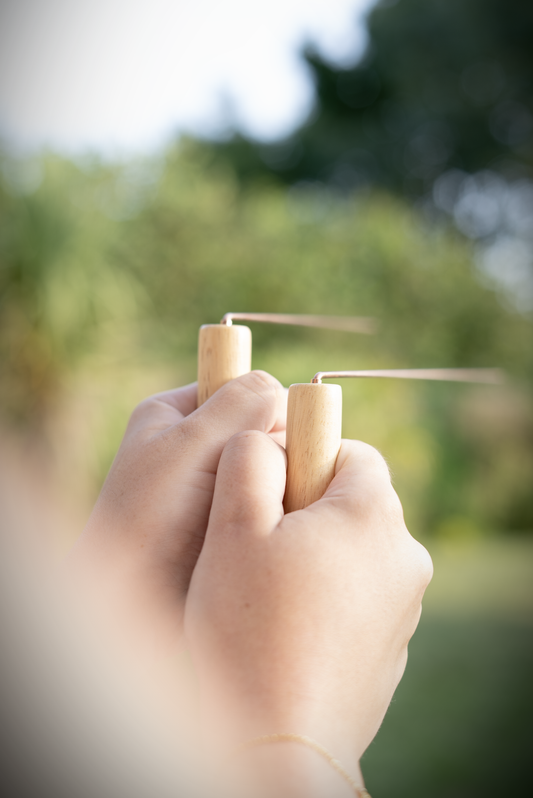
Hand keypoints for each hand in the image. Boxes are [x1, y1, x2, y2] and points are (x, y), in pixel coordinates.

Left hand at [67, 372, 286, 656]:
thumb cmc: (149, 517)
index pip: (240, 390)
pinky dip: (277, 513)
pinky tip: (280, 529)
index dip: (266, 409)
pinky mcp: (227, 520)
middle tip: (278, 484)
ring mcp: (210, 486)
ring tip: (280, 511)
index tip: (275, 440)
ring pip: (268, 470)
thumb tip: (281, 388)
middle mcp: (191, 446)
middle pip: (258, 431)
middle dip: (275, 454)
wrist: (130, 599)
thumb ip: (238, 405)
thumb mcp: (191, 445)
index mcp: (173, 414)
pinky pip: (267, 503)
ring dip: (280, 486)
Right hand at [185, 431, 432, 792]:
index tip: (268, 492)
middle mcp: (404, 555)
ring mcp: (404, 605)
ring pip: (356, 550)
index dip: (304, 458)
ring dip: (317, 555)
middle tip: (259, 545)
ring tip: (268, 593)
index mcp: (372, 514)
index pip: (351, 451)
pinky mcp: (393, 645)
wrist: (279, 741)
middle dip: (307, 509)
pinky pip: (360, 597)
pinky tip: (288, 630)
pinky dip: (329, 598)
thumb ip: (250, 458)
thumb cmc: (248, 628)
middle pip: (356, 501)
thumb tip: (269, 439)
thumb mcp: (232, 526)